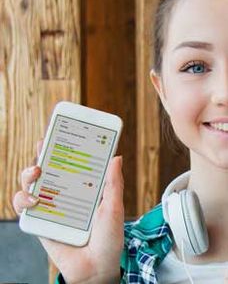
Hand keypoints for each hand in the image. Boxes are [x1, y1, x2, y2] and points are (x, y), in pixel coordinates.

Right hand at [13, 140, 123, 283]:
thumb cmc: (109, 239)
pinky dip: (22, 200)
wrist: (96, 269)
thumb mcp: (113, 208)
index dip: (63, 146)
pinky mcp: (40, 221)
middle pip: (48, 168)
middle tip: (44, 145)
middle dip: (42, 153)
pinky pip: (23, 207)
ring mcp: (50, 206)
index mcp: (82, 187)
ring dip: (28, 174)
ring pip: (31, 183)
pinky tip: (32, 200)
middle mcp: (64, 193)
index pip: (70, 162)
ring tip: (37, 172)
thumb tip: (116, 156)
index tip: (59, 131)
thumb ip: (114, 184)